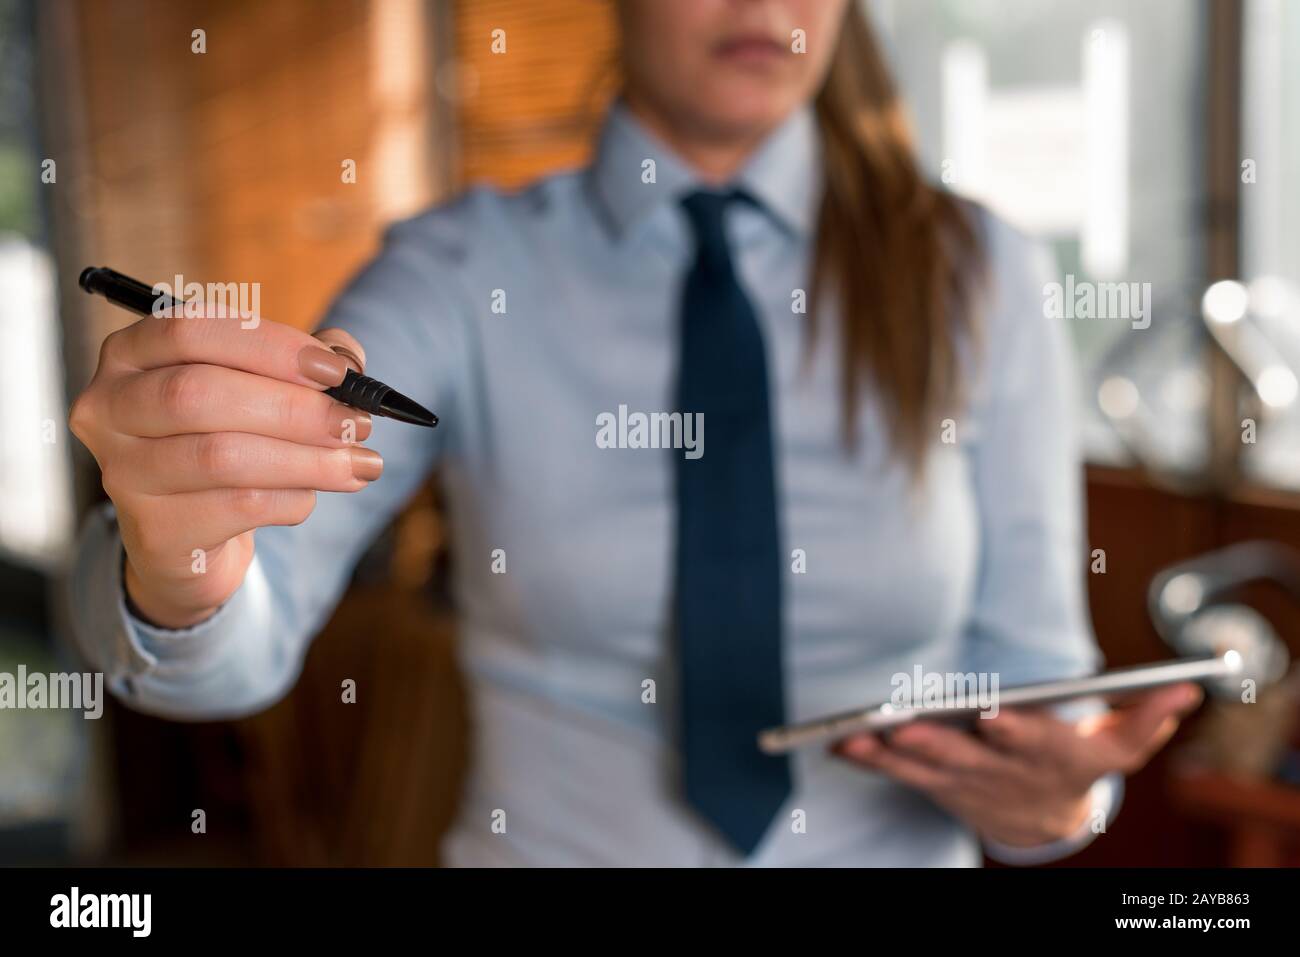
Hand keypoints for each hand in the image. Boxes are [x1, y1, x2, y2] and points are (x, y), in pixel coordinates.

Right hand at [69, 307, 380, 628]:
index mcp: (131, 353)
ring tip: (361, 464)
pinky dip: (292, 498)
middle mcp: (111, 407)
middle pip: (200, 394)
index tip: (335, 372)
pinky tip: (314, 495)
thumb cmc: (227, 439)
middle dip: (294, 408)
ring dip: (308, 459)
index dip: (269, 347)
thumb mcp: (261, 388)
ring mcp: (123, 472)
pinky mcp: (154, 529)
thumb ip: (307, 362)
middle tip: (357, 423)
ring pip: (222, 456)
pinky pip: (238, 507)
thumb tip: (348, 361)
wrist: (187, 534)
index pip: (190, 331)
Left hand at [832, 682, 1203, 848]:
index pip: (1035, 743)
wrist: (1048, 821)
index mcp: (1053, 758)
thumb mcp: (1118, 745)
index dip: (1014, 731)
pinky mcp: (937, 787)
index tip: (992, 714)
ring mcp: (968, 784)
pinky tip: (841, 741)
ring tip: (860, 732)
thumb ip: (1147, 715)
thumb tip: (1185, 687)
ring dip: (892, 752)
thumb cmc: (1079, 761)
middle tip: (909, 723)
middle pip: (970, 759)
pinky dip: (871, 761)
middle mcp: (1007, 775)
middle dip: (938, 742)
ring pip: (926, 770)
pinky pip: (900, 776)